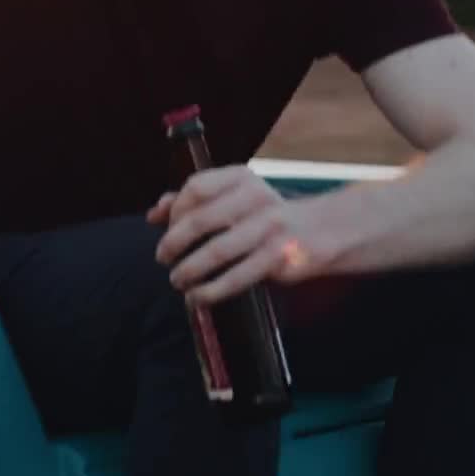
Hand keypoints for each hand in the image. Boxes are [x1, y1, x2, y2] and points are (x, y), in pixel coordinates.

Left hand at [150, 166, 326, 304]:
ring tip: (178, 281)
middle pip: (201, 219)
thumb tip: (154, 214)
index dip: (175, 211)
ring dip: (189, 270)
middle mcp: (256, 197)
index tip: (165, 229)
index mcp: (241, 178)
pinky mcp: (279, 257)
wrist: (321, 230)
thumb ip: (195, 202)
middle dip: (174, 242)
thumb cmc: (265, 215)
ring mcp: (269, 227)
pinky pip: (237, 276)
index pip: (196, 188)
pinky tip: (198, 297)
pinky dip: (212, 290)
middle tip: (163, 258)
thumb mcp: (234, 198)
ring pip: (216, 251)